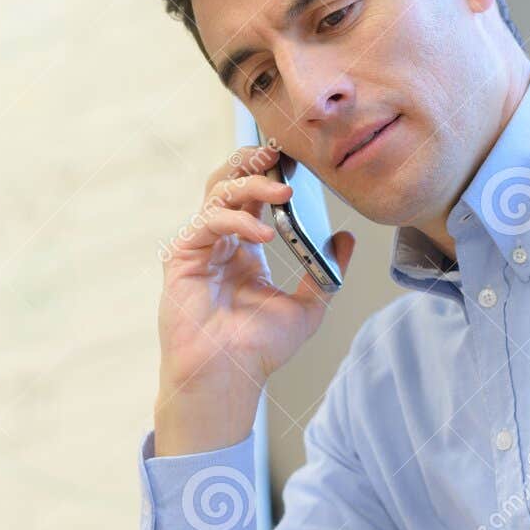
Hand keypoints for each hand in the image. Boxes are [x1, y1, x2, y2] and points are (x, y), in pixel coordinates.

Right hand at [155, 144, 354, 455]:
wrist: (228, 377)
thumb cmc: (259, 349)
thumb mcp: (308, 306)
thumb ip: (327, 272)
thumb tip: (346, 239)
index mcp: (245, 245)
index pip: (256, 193)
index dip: (273, 172)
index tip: (298, 158)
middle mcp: (220, 239)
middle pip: (231, 180)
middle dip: (254, 161)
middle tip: (281, 152)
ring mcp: (200, 246)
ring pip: (218, 192)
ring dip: (250, 185)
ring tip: (282, 191)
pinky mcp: (182, 256)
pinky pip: (208, 222)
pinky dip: (235, 222)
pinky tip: (261, 236)